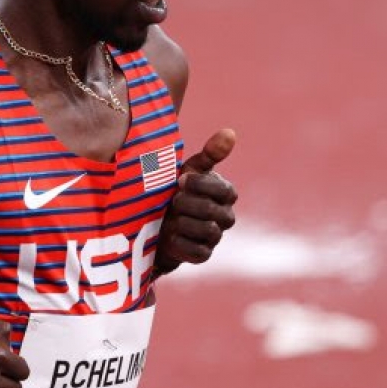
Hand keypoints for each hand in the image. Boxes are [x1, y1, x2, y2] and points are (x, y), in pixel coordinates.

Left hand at [157, 129, 236, 270]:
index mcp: (227, 194)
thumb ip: (210, 154)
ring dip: (181, 222)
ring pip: (205, 231)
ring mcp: (216, 237)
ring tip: (171, 217)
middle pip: (210, 211)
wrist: (155, 221)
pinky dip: (179, 242)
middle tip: (172, 199)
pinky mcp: (203, 255)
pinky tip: (170, 235)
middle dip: (186, 203)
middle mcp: (227, 216)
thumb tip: (230, 132)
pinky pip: (196, 251)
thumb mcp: (190, 169)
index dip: (199, 185)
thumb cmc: (176, 189)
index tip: (180, 180)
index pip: (223, 190)